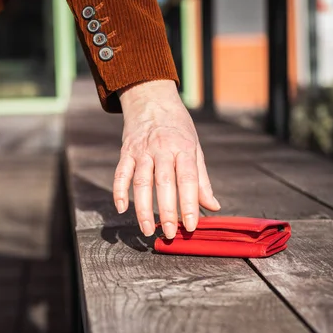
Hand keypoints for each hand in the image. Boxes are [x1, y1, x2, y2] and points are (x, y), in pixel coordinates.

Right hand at [113, 80, 220, 238]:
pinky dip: (119, 191)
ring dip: (143, 208)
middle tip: (170, 233)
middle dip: (167, 211)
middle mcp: (162, 149)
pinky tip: (121, 208)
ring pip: (141, 182)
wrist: (151, 98)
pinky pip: (120, 173)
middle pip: (164, 183)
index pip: (188, 179)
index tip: (191, 225)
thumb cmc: (177, 126)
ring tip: (147, 229)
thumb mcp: (195, 147)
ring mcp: (142, 150)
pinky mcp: (126, 151)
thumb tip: (213, 206)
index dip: (189, 203)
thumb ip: (202, 179)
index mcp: (183, 148)